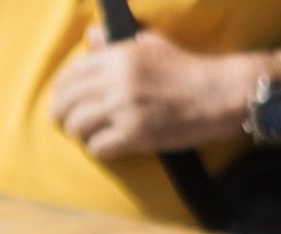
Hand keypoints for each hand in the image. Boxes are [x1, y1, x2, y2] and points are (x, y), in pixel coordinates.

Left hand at [48, 28, 256, 160]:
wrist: (220, 94)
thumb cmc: (188, 69)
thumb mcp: (151, 44)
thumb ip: (116, 42)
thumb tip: (91, 36)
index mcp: (117, 57)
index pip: (70, 75)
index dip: (60, 92)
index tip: (62, 102)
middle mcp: (116, 81)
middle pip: (67, 102)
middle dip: (61, 115)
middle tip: (66, 124)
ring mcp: (125, 109)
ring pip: (78, 126)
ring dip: (79, 134)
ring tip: (87, 136)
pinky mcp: (137, 135)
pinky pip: (99, 147)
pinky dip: (98, 149)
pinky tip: (107, 147)